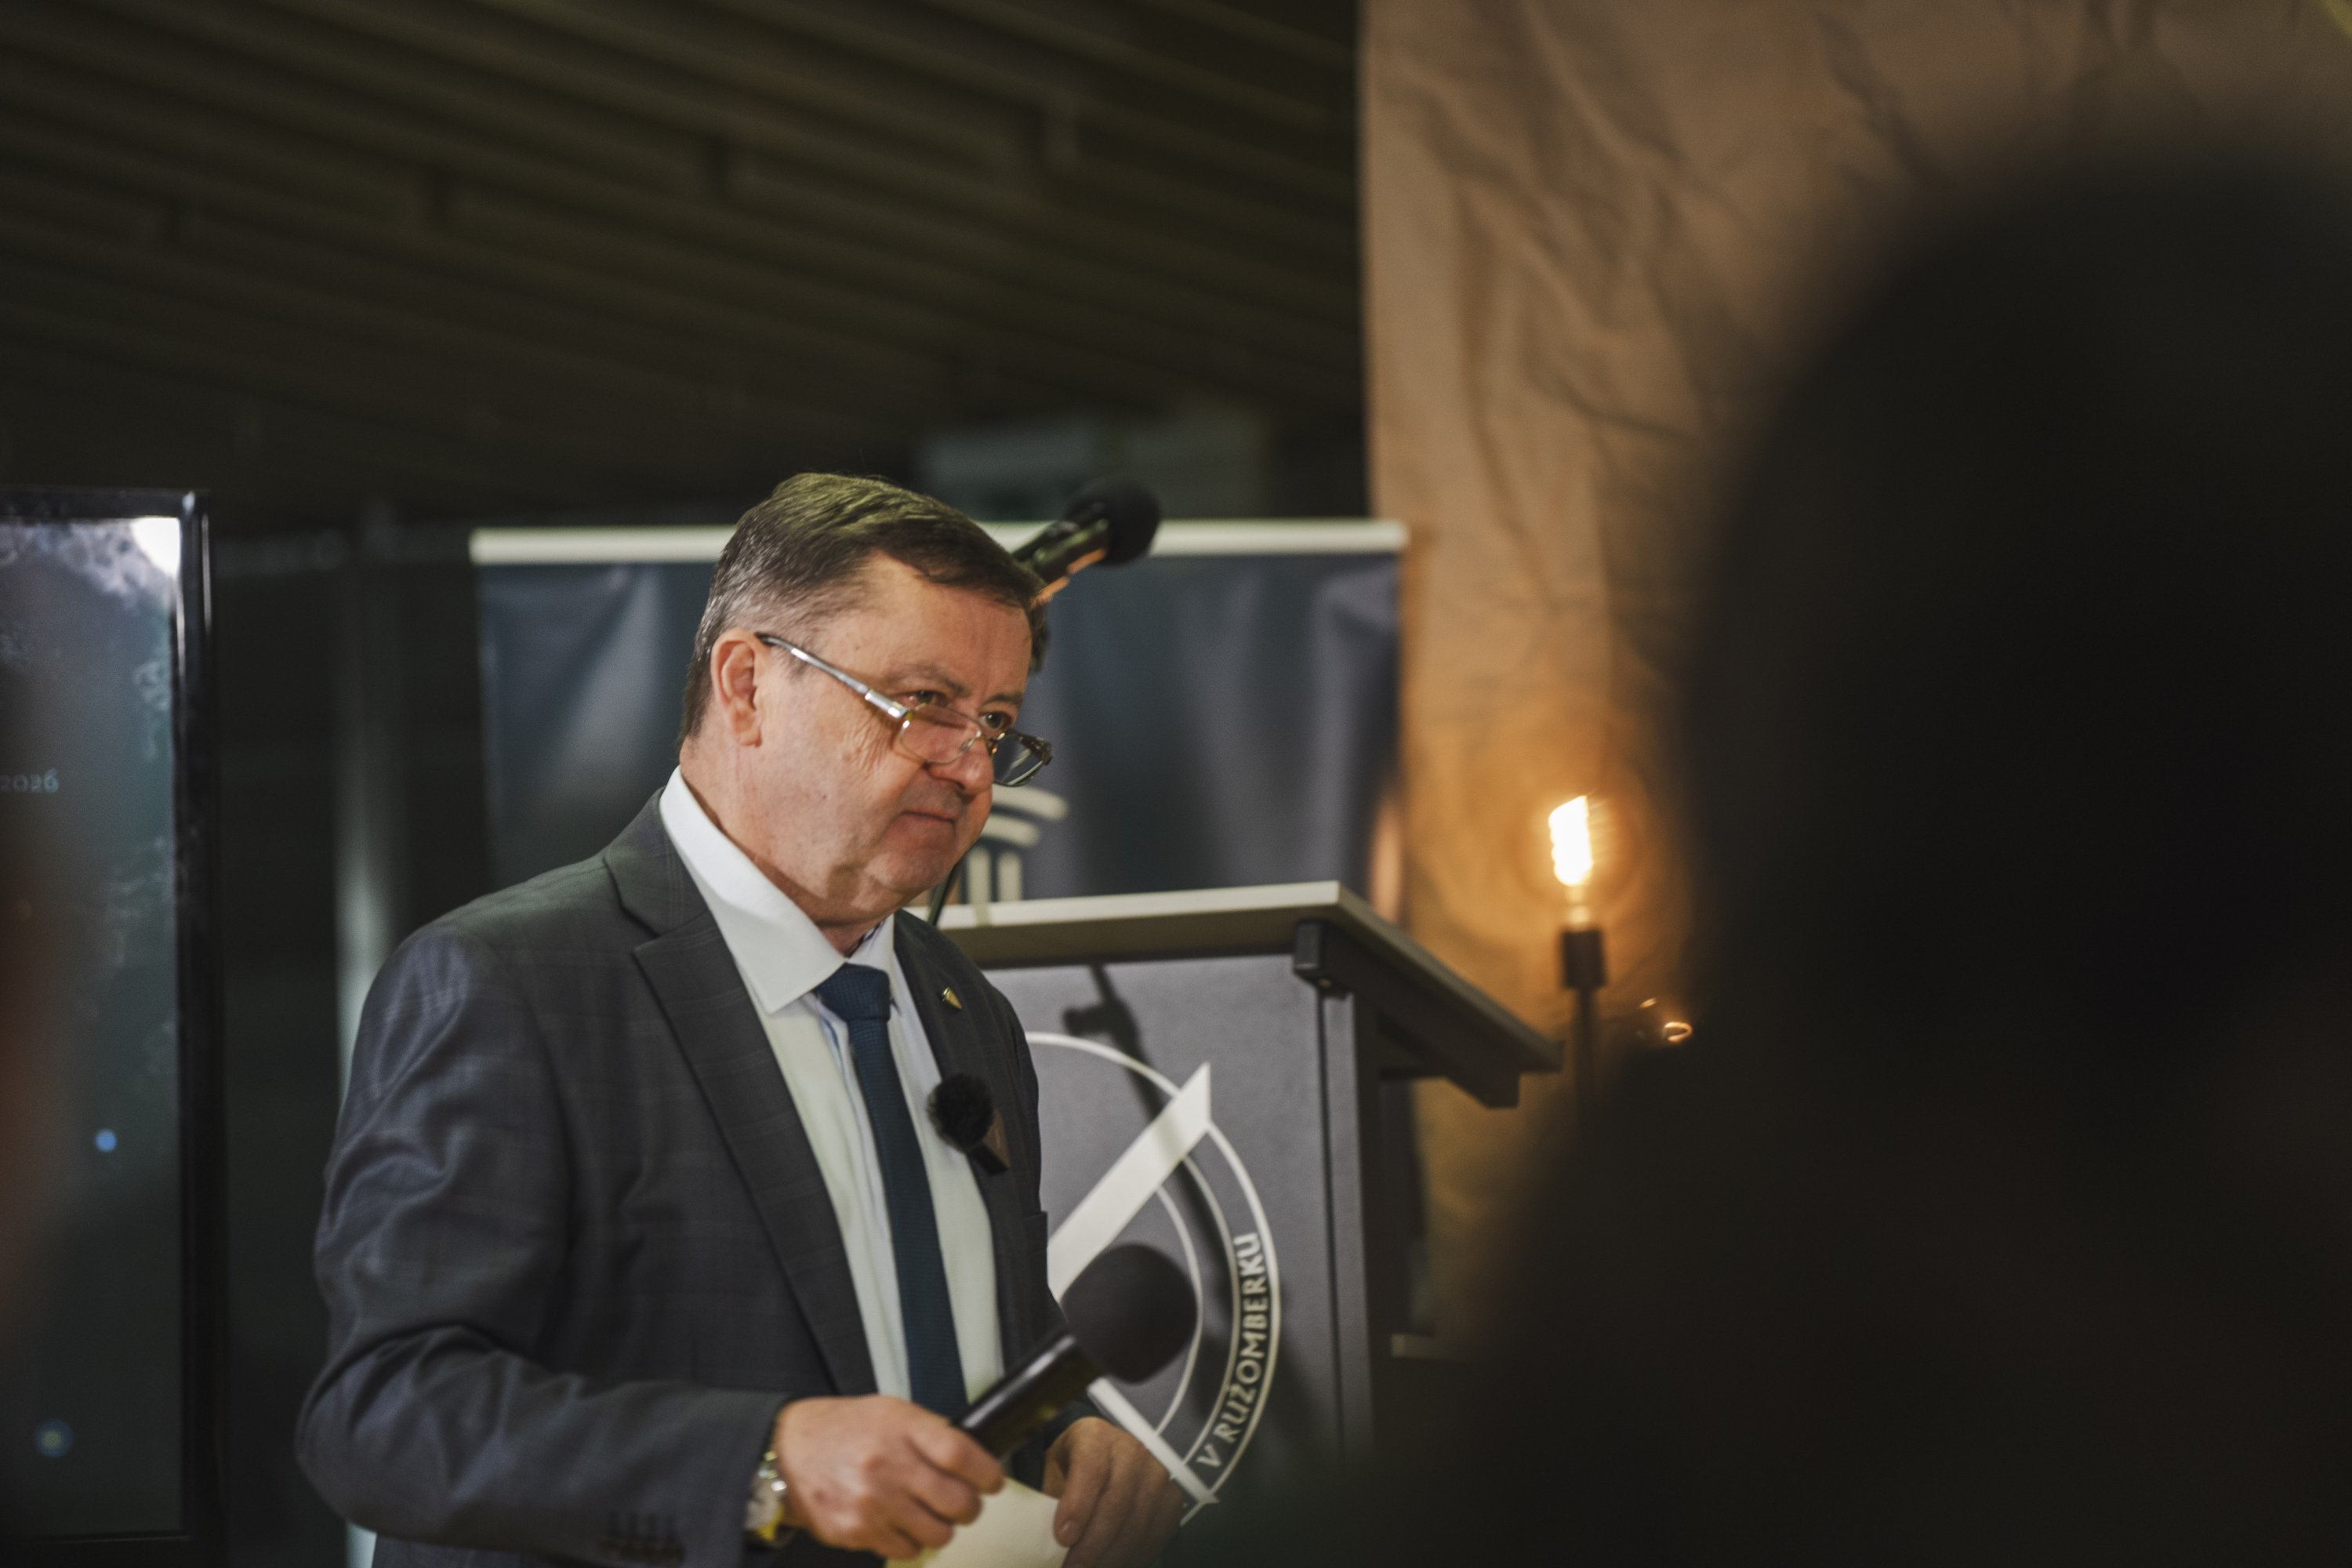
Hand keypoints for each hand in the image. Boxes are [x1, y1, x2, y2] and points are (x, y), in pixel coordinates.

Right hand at [771, 1395, 1003, 1559]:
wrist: (786, 1453)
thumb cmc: (840, 1429)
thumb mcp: (888, 1411)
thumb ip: (929, 1432)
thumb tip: (972, 1457)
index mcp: (899, 1428)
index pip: (961, 1455)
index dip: (987, 1472)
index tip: (992, 1480)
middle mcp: (887, 1466)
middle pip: (957, 1501)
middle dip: (971, 1507)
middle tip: (966, 1503)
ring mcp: (872, 1503)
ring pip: (938, 1534)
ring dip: (942, 1527)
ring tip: (930, 1513)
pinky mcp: (857, 1532)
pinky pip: (906, 1550)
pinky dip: (911, 1541)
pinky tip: (901, 1523)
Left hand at [1042, 1417, 1182, 1567]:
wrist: (1104, 1463)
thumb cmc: (1071, 1472)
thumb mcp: (1051, 1475)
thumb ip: (1045, 1503)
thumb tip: (1033, 1539)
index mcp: (1095, 1436)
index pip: (1091, 1468)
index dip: (1078, 1505)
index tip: (1062, 1537)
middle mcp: (1131, 1451)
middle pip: (1115, 1503)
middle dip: (1091, 1545)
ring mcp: (1156, 1476)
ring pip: (1136, 1526)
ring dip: (1110, 1558)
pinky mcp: (1171, 1501)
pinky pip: (1154, 1538)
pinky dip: (1131, 1558)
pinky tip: (1110, 1565)